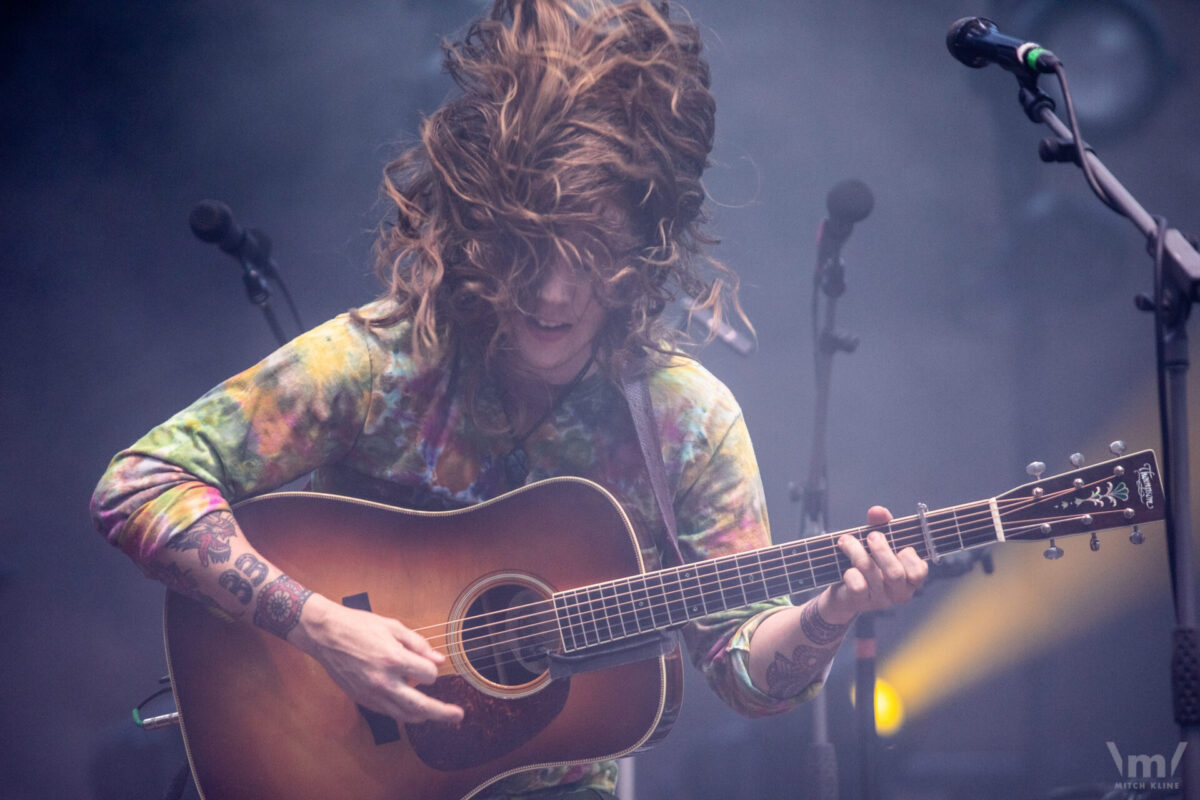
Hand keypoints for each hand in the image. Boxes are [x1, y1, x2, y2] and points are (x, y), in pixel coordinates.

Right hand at [290, 594, 463, 723]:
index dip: (431, 670)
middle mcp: (384, 681)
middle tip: (458, 715)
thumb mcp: (393, 627)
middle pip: (420, 705)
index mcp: (394, 659)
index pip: (428, 675)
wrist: (325, 634)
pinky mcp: (362, 699)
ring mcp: (372, 693)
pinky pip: (388, 712)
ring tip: (436, 714)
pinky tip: (410, 708)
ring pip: (404, 714)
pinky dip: (402, 711)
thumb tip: (438, 660)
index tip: (428, 664)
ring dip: (423, 715)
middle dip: (442, 712)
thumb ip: (418, 644)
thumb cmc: (359, 626)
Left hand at [819, 505, 927, 623]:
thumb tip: (878, 511)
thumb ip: (881, 524)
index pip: (919, 572)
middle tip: (871, 536)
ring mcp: (880, 600)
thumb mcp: (876, 541)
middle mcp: (898, 592)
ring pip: (872, 575)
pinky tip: (847, 568)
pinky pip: (858, 587)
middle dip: (882, 550)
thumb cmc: (868, 561)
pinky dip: (851, 573)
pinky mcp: (860, 603)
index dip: (909, 557)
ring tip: (846, 540)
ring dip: (857, 552)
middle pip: (895, 574)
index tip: (899, 545)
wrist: (844, 590)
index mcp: (910, 578)